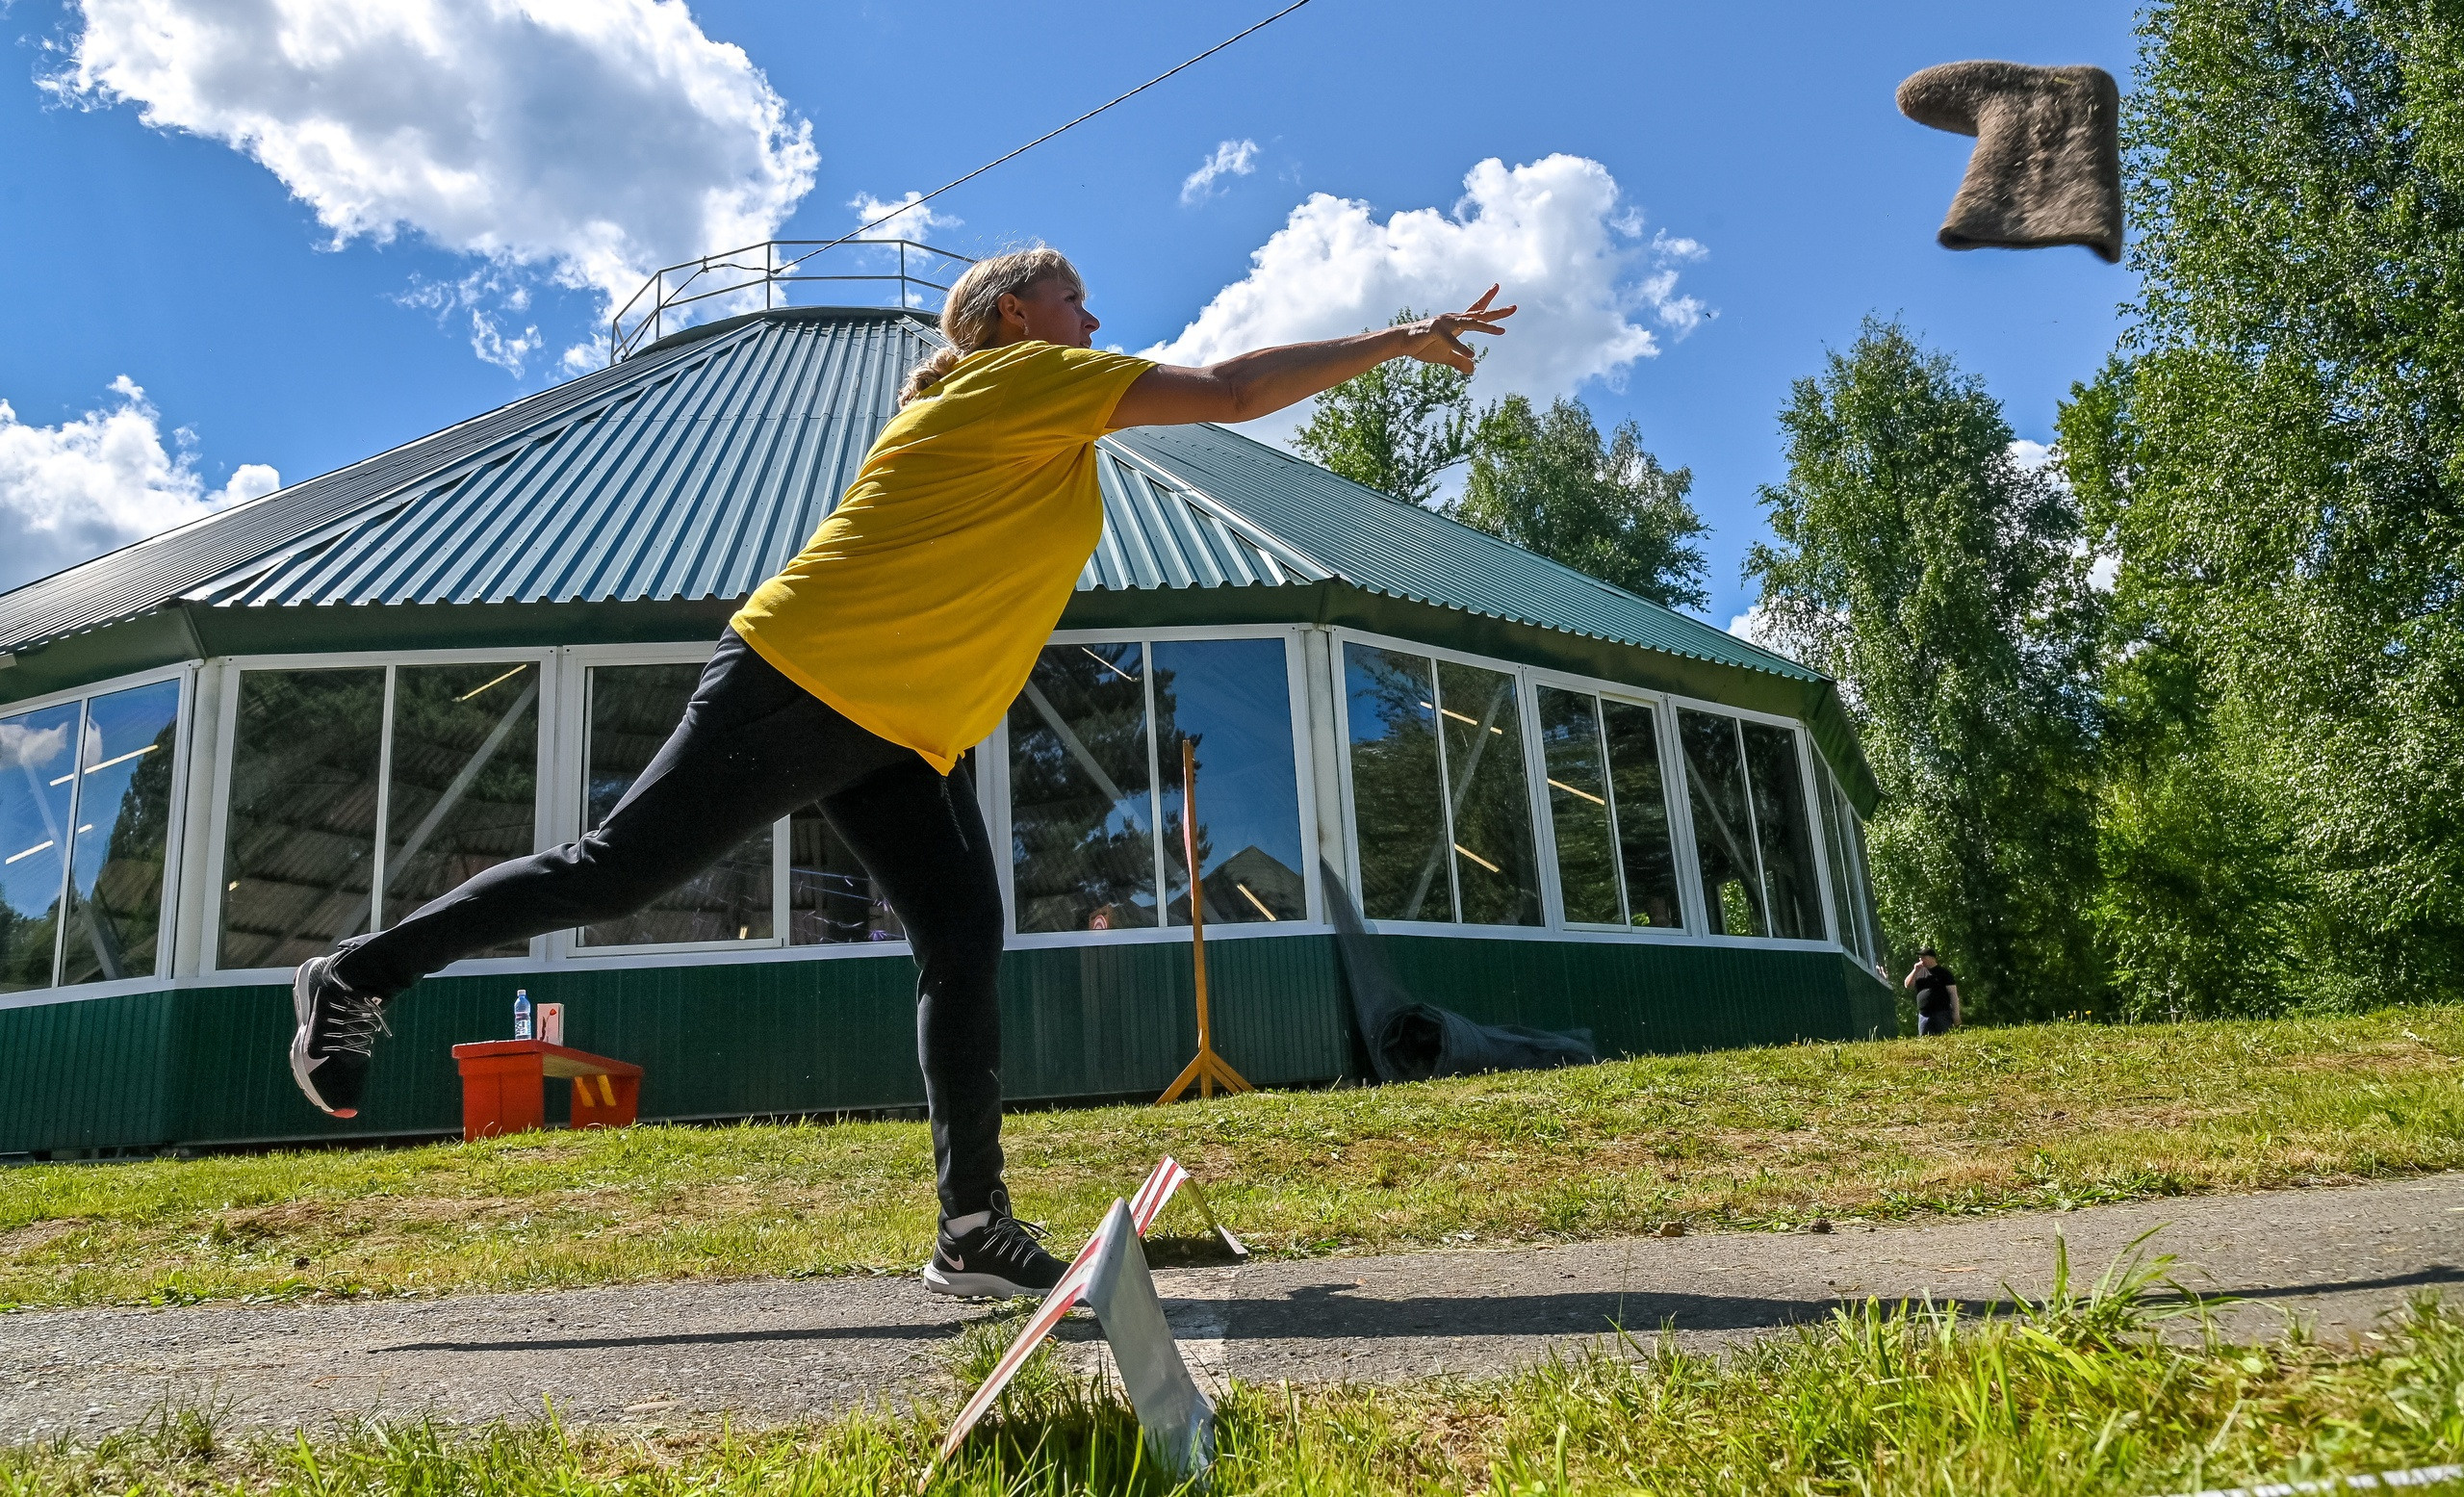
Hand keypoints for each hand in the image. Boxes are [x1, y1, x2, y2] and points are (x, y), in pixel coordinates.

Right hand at [1395, 286, 1515, 372]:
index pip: (1476, 310)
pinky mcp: (1435, 332)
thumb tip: (1472, 369)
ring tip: (1502, 331)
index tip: (1498, 287)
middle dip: (1497, 312)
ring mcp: (1445, 323)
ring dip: (1486, 327)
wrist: (1401, 342)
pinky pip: (1451, 341)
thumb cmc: (1423, 345)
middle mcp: (1454, 319)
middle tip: (1514, 308)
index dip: (1489, 301)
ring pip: (1469, 324)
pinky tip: (1471, 356)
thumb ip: (1459, 361)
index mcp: (1457, 323)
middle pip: (1479, 315)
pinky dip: (1461, 348)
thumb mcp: (1445, 357)